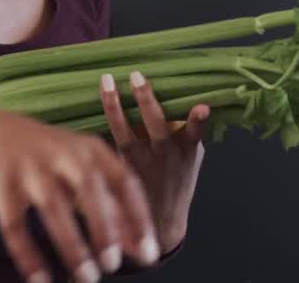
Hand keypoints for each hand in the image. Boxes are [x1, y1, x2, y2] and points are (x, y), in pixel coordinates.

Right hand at [0, 108, 163, 282]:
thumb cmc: (50, 160)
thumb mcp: (85, 175)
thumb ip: (116, 211)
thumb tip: (145, 252)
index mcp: (90, 150)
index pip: (124, 180)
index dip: (139, 218)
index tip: (150, 253)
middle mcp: (62, 153)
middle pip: (88, 187)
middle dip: (103, 228)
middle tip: (113, 266)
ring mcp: (29, 167)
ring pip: (52, 206)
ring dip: (71, 245)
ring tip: (86, 278)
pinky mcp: (1, 185)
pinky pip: (14, 224)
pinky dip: (28, 255)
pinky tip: (41, 281)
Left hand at [99, 71, 208, 253]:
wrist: (161, 223)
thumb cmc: (178, 183)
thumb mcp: (192, 161)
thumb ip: (190, 135)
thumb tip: (191, 104)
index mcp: (187, 152)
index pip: (195, 132)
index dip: (198, 120)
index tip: (201, 107)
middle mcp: (164, 156)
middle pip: (156, 125)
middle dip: (147, 100)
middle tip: (137, 76)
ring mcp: (141, 162)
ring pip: (125, 131)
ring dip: (114, 106)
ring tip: (107, 81)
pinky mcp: (121, 167)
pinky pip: (111, 141)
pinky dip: (104, 122)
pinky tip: (97, 102)